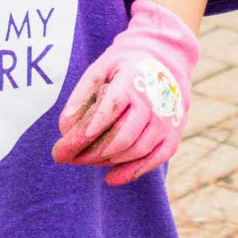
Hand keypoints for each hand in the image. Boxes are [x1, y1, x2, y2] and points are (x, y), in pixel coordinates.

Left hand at [51, 0, 199, 185]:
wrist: (165, 59)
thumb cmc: (124, 66)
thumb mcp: (101, 68)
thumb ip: (81, 94)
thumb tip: (64, 127)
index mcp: (132, 79)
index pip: (113, 106)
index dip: (95, 125)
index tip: (74, 141)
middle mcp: (153, 101)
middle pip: (123, 135)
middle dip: (94, 151)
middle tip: (70, 157)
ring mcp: (166, 120)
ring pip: (137, 150)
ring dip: (109, 161)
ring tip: (86, 161)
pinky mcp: (173, 134)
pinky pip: (154, 160)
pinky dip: (132, 172)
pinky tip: (110, 178)